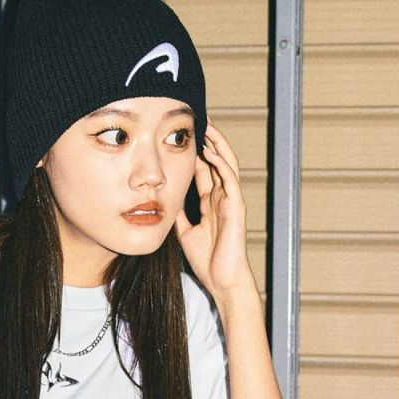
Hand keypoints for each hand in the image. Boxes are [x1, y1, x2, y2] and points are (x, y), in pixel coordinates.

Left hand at [174, 123, 255, 312]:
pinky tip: (211, 151)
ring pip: (226, 164)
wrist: (221, 279)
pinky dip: (221, 164)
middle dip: (208, 139)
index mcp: (211, 202)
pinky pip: (230, 180)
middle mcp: (222, 197)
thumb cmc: (206, 259)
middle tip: (197, 118)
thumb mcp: (184, 232)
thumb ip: (178, 215)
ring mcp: (230, 200)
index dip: (195, 152)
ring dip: (217, 144)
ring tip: (206, 125)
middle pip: (216, 160)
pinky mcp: (236, 207)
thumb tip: (162, 202)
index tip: (183, 135)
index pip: (204, 169)